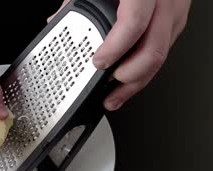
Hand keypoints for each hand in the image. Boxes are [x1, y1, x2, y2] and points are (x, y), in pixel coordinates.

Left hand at [48, 0, 190, 110]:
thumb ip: (79, 0)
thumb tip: (57, 21)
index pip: (134, 23)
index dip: (115, 48)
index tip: (98, 62)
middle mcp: (165, 3)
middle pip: (153, 50)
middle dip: (128, 76)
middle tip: (107, 86)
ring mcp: (174, 15)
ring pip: (161, 57)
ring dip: (136, 83)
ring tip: (114, 97)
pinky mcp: (175, 24)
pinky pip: (162, 52)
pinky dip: (143, 72)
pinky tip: (128, 84)